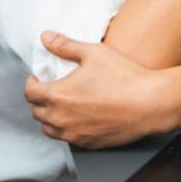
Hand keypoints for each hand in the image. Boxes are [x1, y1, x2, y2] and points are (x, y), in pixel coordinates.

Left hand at [23, 32, 171, 147]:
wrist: (151, 104)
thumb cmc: (125, 78)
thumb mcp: (95, 53)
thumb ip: (66, 46)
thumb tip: (46, 38)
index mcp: (57, 95)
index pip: (30, 93)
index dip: (31, 83)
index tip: (38, 78)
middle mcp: (60, 118)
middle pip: (36, 112)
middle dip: (39, 100)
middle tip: (51, 90)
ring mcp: (73, 134)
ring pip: (49, 129)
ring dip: (50, 118)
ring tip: (62, 106)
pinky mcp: (88, 143)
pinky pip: (67, 139)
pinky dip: (67, 129)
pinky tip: (79, 119)